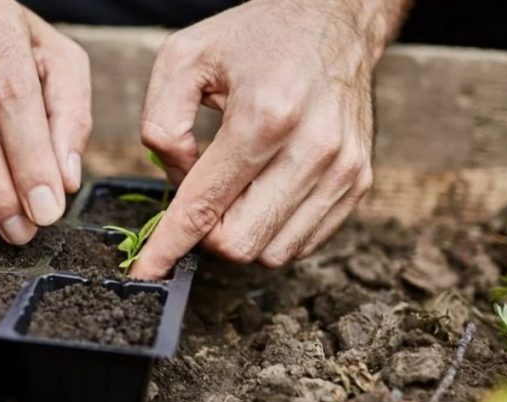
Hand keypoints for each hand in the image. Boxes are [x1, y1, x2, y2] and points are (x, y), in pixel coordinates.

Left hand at [130, 0, 407, 277]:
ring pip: (272, 252)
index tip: (146, 271)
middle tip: (199, 199)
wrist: (334, 20)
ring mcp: (343, 169)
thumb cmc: (255, 39)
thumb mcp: (184, 58)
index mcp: (265, 115)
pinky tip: (263, 193)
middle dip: (206, 234)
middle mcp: (313, 148)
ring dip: (240, 234)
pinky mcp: (359, 181)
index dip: (168, 246)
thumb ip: (161, 123)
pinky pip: (303, 242)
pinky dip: (272, 231)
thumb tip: (176, 180)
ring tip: (235, 189)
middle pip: (239, 242)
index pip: (206, 205)